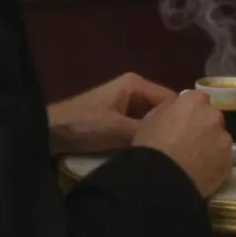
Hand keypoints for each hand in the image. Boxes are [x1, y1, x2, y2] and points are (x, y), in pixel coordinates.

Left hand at [46, 72, 173, 154]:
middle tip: (176, 148)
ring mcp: (126, 103)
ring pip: (151, 119)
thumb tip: (175, 138)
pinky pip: (140, 125)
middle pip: (162, 109)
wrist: (48, 133)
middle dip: (167, 127)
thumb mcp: (118, 130)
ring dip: (154, 133)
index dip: (179, 118)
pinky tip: (148, 151)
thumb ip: (147, 130)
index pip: (171, 99)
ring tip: (165, 152)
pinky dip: (143, 136)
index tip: (187, 139)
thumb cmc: (83, 126)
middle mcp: (134, 89)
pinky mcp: (118, 117)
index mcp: (136, 84)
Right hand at [133, 90, 232, 197]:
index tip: (179, 124)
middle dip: (202, 127)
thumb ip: (168, 109)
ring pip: (219, 139)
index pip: (195, 99)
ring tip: (194, 162)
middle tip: (187, 143)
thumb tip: (176, 109)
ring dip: (210, 146)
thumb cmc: (150, 146)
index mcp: (194, 101)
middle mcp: (213, 115)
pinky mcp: (229, 160)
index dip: (187, 112)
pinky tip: (201, 174)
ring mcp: (223, 138)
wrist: (162, 179)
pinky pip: (223, 159)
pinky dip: (215, 164)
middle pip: (210, 118)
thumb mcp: (150, 119)